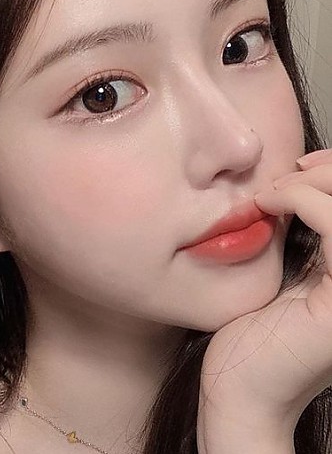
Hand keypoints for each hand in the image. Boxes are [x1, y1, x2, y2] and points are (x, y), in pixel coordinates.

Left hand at [199, 149, 331, 435]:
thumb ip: (309, 240)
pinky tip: (269, 202)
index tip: (300, 167)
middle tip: (291, 170)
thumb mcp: (291, 276)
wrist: (238, 386)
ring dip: (314, 183)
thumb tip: (302, 185)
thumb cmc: (254, 333)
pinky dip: (304, 200)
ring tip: (272, 192)